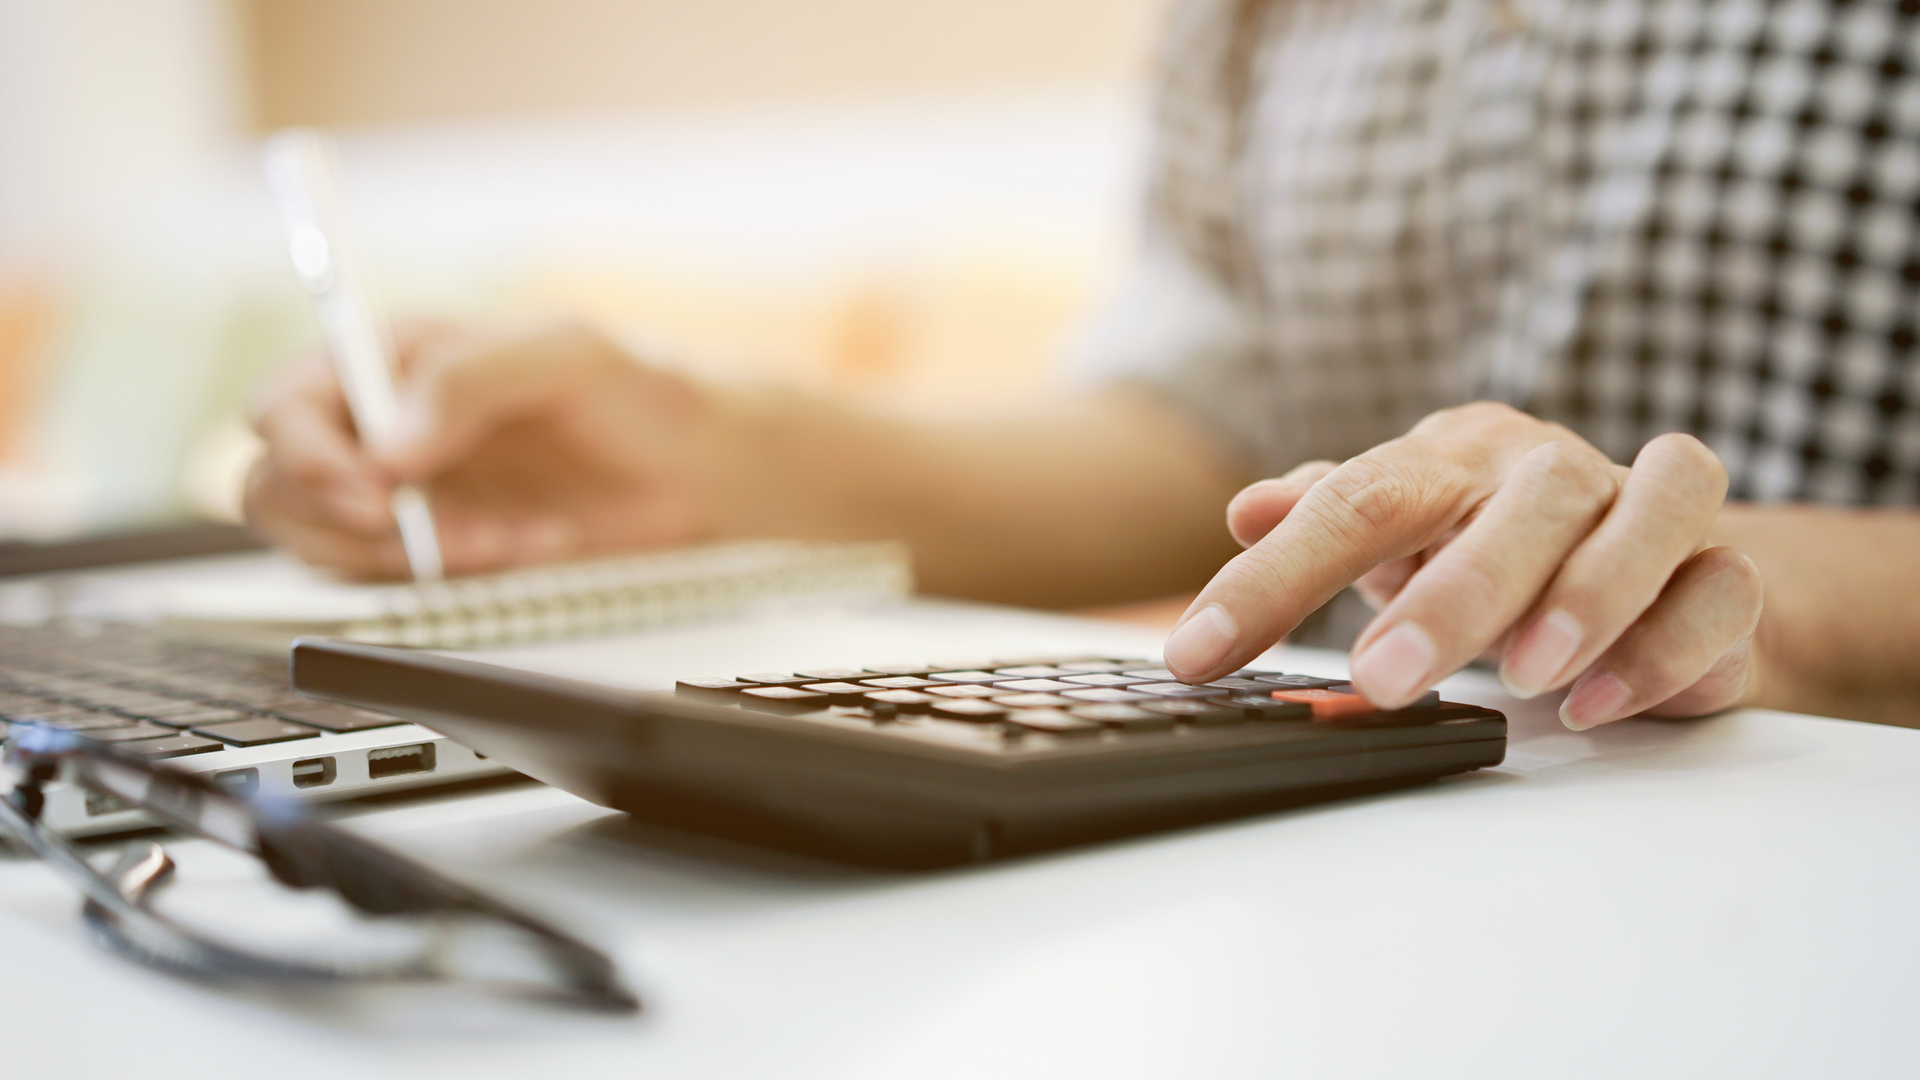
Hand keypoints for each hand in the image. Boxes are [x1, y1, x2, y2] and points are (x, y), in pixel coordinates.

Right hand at [245, 319, 734, 577]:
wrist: (695, 470)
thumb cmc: (635, 391)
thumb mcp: (567, 356)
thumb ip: (473, 379)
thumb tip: (390, 443)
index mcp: (390, 358)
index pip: (285, 403)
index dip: (305, 453)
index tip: (374, 488)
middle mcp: (377, 425)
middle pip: (275, 484)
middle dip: (341, 520)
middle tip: (424, 529)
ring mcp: (400, 494)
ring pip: (325, 544)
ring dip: (407, 553)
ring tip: (500, 532)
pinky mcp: (434, 550)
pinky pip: (400, 581)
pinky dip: (459, 574)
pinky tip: (527, 541)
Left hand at [1161, 402, 1763, 729]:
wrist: (1652, 561)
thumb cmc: (1496, 546)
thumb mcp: (1401, 533)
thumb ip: (1326, 518)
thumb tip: (1246, 509)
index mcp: (1454, 458)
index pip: (1355, 500)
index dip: (1269, 581)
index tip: (1199, 654)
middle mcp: (1551, 470)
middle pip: (1515, 503)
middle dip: (1450, 595)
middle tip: (1382, 678)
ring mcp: (1648, 511)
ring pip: (1645, 514)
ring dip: (1585, 596)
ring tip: (1524, 676)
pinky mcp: (1727, 572)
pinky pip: (1721, 590)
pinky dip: (1666, 645)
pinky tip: (1600, 700)